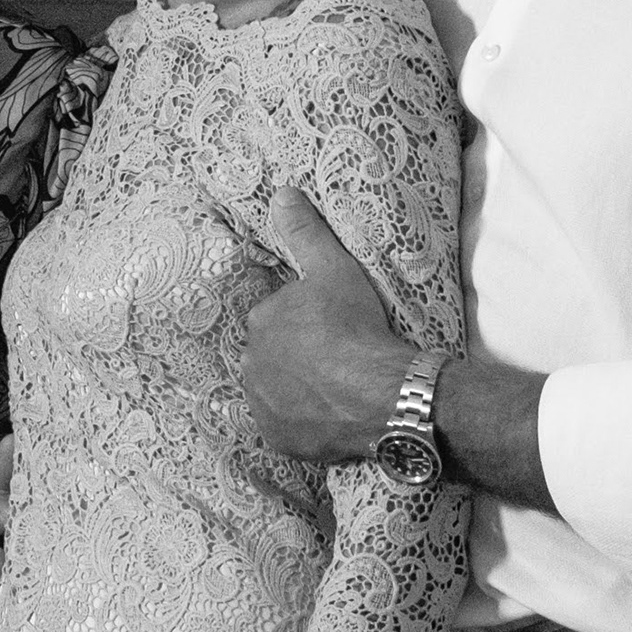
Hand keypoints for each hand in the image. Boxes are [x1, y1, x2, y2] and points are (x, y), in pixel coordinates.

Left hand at [241, 189, 408, 464]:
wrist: (381, 392)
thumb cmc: (357, 327)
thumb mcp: (334, 270)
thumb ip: (306, 232)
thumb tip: (282, 193)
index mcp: (261, 320)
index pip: (277, 319)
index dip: (306, 324)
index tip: (334, 329)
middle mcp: (250, 363)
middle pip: (273, 356)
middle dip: (298, 357)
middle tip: (338, 360)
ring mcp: (262, 404)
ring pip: (276, 391)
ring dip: (298, 389)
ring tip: (337, 389)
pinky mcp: (278, 438)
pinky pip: (285, 428)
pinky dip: (303, 423)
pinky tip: (331, 415)